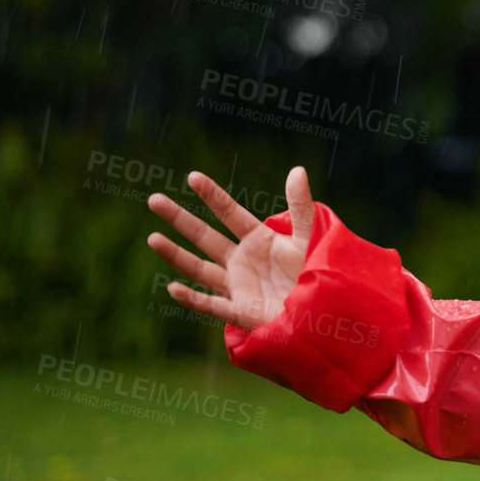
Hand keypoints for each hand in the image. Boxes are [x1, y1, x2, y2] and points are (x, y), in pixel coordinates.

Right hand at [145, 166, 315, 330]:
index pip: (230, 213)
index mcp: (259, 239)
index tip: (193, 176)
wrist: (327, 310)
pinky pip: (211, 305)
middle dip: (180, 219)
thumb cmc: (320, 272)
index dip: (212, 195)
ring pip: (199, 269)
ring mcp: (238, 285)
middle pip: (204, 236)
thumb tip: (297, 170)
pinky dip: (192, 299)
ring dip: (176, 255)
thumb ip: (301, 206)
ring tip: (152, 238)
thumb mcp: (309, 236)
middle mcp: (243, 260)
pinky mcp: (240, 310)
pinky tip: (172, 288)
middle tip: (154, 199)